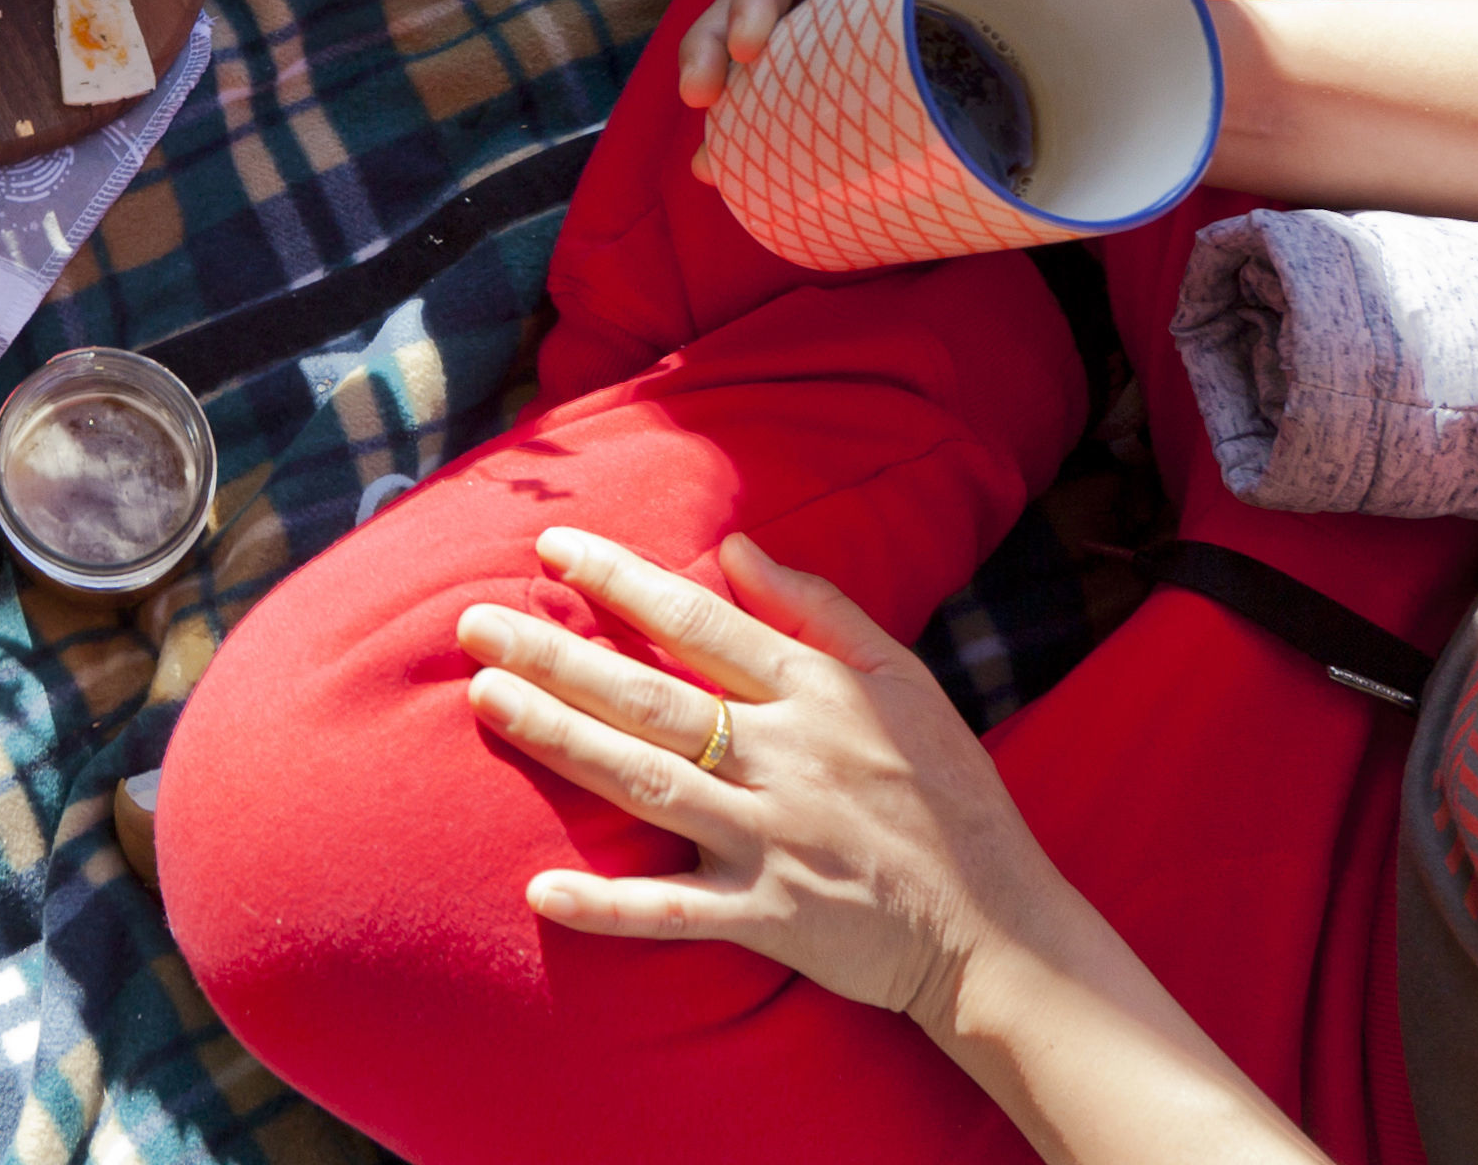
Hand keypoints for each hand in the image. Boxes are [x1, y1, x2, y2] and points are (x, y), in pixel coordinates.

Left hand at [458, 528, 1071, 1026]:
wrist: (1004, 932)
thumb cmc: (952, 797)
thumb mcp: (906, 681)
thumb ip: (821, 610)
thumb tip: (739, 546)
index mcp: (820, 696)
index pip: (703, 622)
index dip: (624, 582)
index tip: (552, 547)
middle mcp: (788, 760)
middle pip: (653, 697)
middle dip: (558, 656)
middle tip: (473, 625)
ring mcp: (774, 841)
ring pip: (649, 783)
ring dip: (561, 742)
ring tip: (485, 700)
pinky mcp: (770, 920)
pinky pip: (676, 913)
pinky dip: (609, 906)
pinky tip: (540, 892)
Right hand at [673, 0, 925, 169]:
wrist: (1049, 18)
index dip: (748, 6)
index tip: (750, 49)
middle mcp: (817, 7)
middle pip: (740, 24)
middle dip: (709, 57)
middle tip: (700, 97)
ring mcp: (824, 56)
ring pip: (751, 77)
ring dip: (721, 116)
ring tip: (707, 164)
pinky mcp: (839, 101)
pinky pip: (784, 118)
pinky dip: (750, 148)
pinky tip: (726, 178)